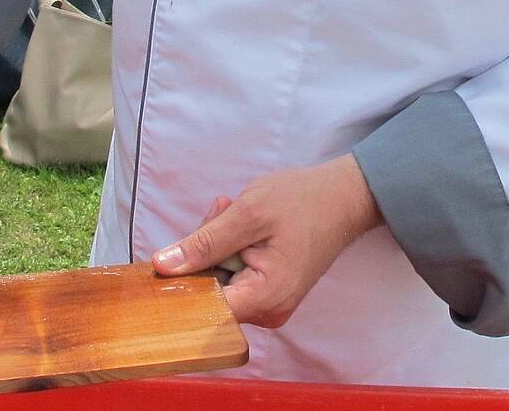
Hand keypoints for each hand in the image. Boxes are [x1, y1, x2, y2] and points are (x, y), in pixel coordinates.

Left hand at [152, 154, 382, 327]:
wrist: (345, 196)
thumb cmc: (304, 201)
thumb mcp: (248, 215)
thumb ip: (204, 243)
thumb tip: (163, 265)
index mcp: (265, 298)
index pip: (204, 309)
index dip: (181, 283)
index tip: (170, 254)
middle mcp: (268, 311)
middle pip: (210, 292)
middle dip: (204, 250)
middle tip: (219, 210)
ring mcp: (270, 303)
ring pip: (219, 280)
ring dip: (217, 244)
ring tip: (232, 210)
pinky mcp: (269, 291)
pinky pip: (234, 275)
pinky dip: (230, 248)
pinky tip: (239, 222)